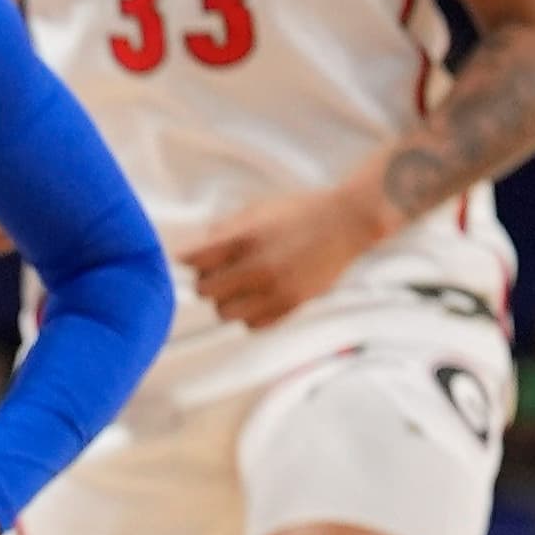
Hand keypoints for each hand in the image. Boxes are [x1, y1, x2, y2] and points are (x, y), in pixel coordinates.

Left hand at [186, 178, 392, 329]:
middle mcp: (257, 267)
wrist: (347, 223)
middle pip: (204, 291)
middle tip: (218, 273)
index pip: (193, 261)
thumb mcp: (256, 209)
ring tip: (239, 288)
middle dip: (207, 281)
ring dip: (226, 301)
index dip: (188, 261)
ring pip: (225, 313)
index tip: (190, 260)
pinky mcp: (292, 304)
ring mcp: (275, 289)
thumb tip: (196, 251)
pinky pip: (253, 324)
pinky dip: (249, 315)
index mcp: (244, 239)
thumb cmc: (300, 212)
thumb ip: (223, 230)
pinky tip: (257, 299)